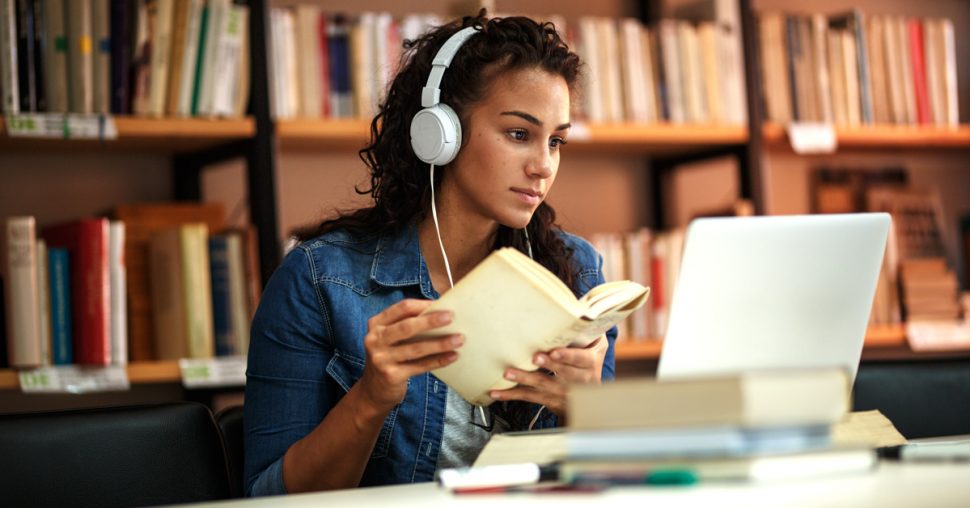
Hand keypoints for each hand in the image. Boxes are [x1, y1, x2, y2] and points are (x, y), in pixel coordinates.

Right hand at [358, 299, 462, 411]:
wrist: (374, 390)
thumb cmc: (390, 356)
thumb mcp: (390, 338)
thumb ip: (408, 325)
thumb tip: (442, 313)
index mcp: (376, 324)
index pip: (402, 308)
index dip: (423, 305)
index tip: (443, 304)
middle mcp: (375, 339)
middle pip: (407, 327)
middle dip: (431, 321)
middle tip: (451, 317)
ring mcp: (381, 359)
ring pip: (415, 348)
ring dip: (440, 343)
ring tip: (459, 339)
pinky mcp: (391, 376)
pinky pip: (420, 366)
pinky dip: (438, 360)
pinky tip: (452, 356)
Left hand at [489, 335, 608, 418]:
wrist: (590, 399)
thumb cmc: (588, 363)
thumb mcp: (597, 346)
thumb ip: (590, 330)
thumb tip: (581, 308)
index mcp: (589, 363)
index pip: (580, 359)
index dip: (567, 356)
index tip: (554, 352)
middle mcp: (578, 380)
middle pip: (562, 373)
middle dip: (548, 366)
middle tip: (534, 358)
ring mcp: (563, 393)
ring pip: (543, 386)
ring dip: (525, 379)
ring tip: (508, 373)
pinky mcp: (549, 400)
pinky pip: (529, 397)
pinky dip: (512, 395)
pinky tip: (497, 393)